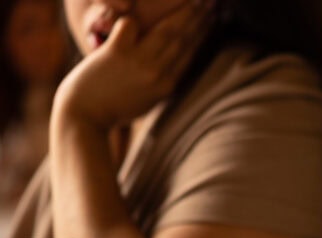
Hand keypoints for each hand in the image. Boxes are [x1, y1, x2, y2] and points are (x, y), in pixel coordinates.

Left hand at [54, 1, 213, 129]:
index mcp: (167, 86)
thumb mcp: (147, 99)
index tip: (212, 16)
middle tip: (210, 1)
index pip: (190, 52)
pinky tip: (133, 8)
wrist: (84, 117)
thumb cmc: (114, 108)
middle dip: (198, 17)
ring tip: (193, 0)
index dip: (202, 32)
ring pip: (165, 31)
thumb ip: (163, 79)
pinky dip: (131, 19)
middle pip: (183, 39)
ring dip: (181, 12)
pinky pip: (128, 26)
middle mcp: (157, 74)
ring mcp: (137, 63)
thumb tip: (177, 59)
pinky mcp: (115, 53)